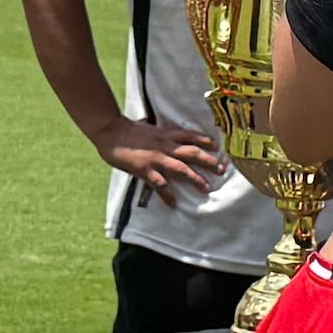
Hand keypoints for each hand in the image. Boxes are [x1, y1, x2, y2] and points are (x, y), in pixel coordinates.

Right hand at [101, 118, 225, 198]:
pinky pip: (160, 184)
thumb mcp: (147, 128)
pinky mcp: (145, 169)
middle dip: (208, 161)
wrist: (110, 130)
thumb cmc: (126, 129)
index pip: (190, 136)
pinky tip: (173, 204)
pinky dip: (167, 195)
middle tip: (221, 169)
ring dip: (196, 179)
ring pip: (182, 168)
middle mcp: (165, 145)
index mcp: (165, 134)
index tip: (217, 146)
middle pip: (192, 152)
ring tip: (206, 188)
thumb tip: (164, 136)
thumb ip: (158, 134)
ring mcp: (156, 158)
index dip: (204, 140)